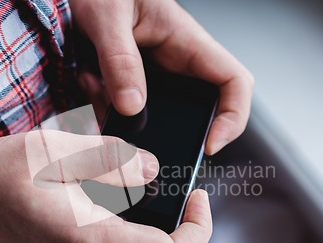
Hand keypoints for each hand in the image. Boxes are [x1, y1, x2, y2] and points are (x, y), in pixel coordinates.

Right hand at [0, 131, 211, 242]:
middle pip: (143, 236)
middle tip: (115, 163)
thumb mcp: (52, 153)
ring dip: (112, 205)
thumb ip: (110, 160)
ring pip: (118, 237)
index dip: (197, 230)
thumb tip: (150, 170)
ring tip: (77, 175)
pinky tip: (68, 193)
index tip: (198, 198)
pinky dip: (97, 217)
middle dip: (141, 200)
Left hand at [70, 0, 253, 154]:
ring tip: (95, 89)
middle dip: (175, 130)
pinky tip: (87, 83)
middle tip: (142, 139)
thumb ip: (119, 60)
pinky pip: (129, 108)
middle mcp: (178, 63)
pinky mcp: (133, 81)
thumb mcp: (108, 17)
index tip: (210, 145)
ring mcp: (156, 75)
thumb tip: (132, 107)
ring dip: (127, 119)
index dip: (233, 117)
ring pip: (157, 115)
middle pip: (200, 109)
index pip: (234, 82)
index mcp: (188, 42)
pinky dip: (106, 105)